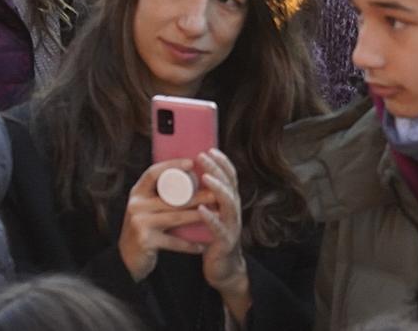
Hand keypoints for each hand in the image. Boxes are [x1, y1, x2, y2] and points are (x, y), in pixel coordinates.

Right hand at [117, 160, 210, 282]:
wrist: (126, 260)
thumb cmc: (144, 230)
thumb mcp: (145, 208)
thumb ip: (158, 195)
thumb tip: (185, 174)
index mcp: (137, 193)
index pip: (152, 173)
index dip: (171, 165)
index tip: (191, 162)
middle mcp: (136, 205)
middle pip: (171, 198)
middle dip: (196, 195)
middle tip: (216, 193)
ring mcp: (139, 223)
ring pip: (175, 217)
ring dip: (198, 216)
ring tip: (215, 214)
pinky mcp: (145, 241)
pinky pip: (172, 241)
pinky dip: (188, 244)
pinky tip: (202, 245)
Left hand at [194, 150, 251, 316]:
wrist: (222, 269)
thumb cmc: (211, 237)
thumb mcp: (211, 212)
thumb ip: (204, 196)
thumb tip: (183, 175)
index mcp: (230, 201)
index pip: (230, 176)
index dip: (222, 161)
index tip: (210, 149)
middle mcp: (234, 210)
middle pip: (229, 184)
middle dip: (217, 168)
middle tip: (202, 156)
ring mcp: (232, 225)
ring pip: (229, 202)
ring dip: (217, 188)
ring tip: (206, 177)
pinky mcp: (225, 241)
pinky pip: (219, 228)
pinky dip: (211, 217)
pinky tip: (202, 210)